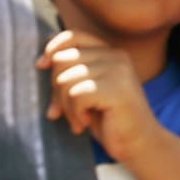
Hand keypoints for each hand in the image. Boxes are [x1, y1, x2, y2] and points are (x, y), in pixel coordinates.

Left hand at [36, 30, 164, 161]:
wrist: (139, 143)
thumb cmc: (110, 119)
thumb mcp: (88, 90)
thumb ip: (71, 73)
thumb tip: (40, 63)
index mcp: (111, 53)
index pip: (74, 36)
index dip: (52, 48)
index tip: (41, 65)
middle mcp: (116, 56)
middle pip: (62, 60)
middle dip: (56, 89)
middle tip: (65, 111)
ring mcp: (118, 71)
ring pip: (66, 79)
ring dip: (66, 106)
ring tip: (79, 120)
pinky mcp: (116, 89)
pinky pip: (76, 95)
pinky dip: (75, 113)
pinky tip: (86, 123)